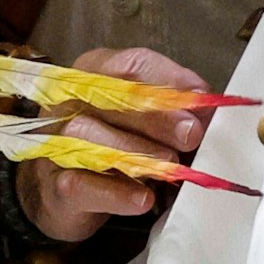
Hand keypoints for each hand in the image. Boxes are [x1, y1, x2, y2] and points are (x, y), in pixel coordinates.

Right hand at [14, 47, 213, 242]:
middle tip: (191, 133)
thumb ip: (172, 106)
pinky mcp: (56, 184)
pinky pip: (82, 184)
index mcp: (94, 72)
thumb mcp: (140, 117)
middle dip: (158, 116)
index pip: (131, 65)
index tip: (203, 98)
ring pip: (90, 136)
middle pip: (112, 98)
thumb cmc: (110, 142)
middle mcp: (69, 101)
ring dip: (137, 151)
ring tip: (170, 165)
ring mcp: (56, 141)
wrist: (61, 192)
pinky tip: (144, 198)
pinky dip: (116, 193)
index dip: (170, 79)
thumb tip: (207, 108)